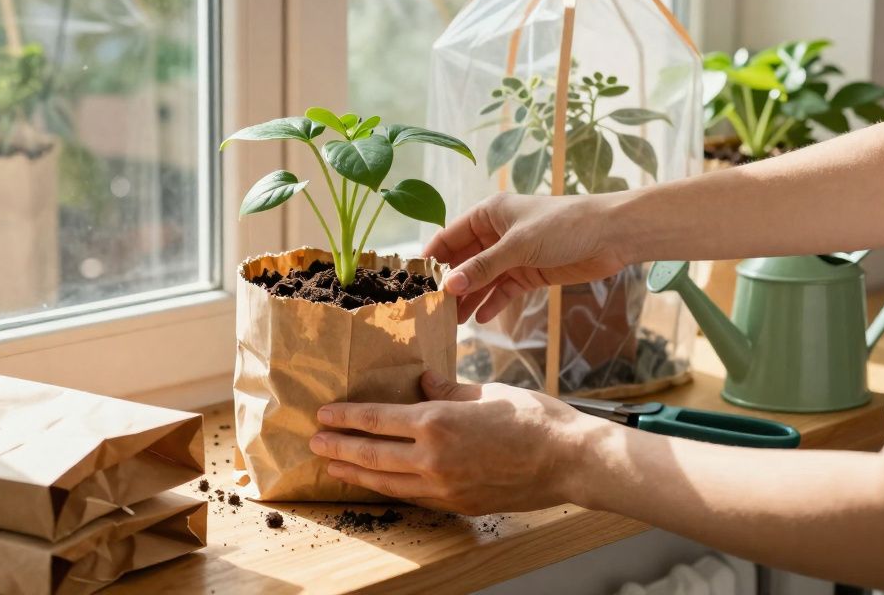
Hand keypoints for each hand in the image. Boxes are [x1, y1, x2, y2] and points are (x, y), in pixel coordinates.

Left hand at [309, 372, 601, 514]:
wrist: (569, 460)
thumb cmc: (533, 418)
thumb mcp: (485, 391)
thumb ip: (447, 388)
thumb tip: (423, 380)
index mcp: (438, 422)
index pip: (378, 419)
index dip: (347, 418)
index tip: (324, 415)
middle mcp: (434, 458)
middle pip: (373, 454)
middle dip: (340, 448)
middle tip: (314, 443)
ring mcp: (445, 486)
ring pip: (388, 481)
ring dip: (357, 474)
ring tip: (334, 467)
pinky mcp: (458, 503)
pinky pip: (413, 497)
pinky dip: (389, 489)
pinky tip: (378, 484)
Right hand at [423, 192, 627, 323]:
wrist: (611, 235)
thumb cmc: (563, 226)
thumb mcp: (518, 245)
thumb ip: (483, 267)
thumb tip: (449, 286)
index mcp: (488, 214)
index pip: (449, 237)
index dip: (432, 259)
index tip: (413, 283)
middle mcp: (496, 233)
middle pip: (463, 261)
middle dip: (449, 284)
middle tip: (431, 310)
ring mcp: (512, 255)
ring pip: (482, 279)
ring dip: (468, 298)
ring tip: (452, 323)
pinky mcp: (529, 273)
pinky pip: (503, 290)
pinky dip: (492, 303)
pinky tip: (480, 320)